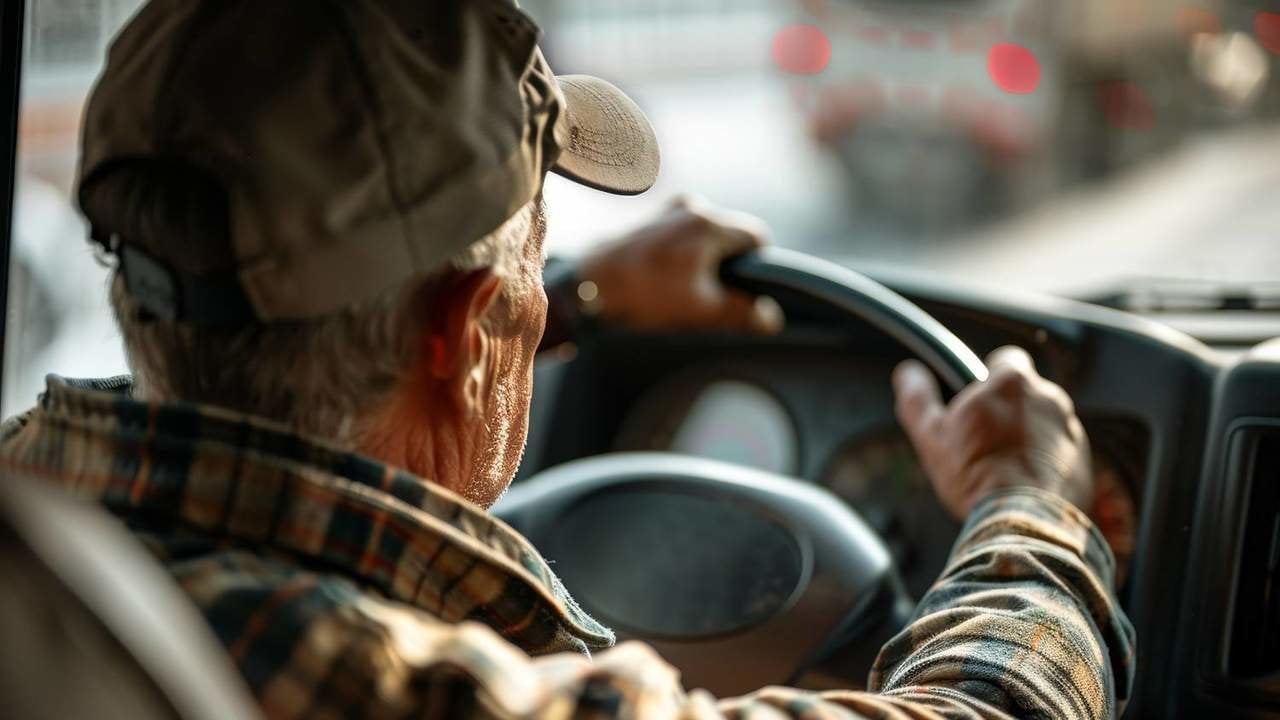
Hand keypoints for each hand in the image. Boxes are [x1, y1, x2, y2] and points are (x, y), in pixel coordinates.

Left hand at [578, 196, 783, 333]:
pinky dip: (684, 258)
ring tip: (685, 292)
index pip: (757, 237)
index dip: (759, 267)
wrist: (587, 290)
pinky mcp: (649, 223)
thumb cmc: (645, 297)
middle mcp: (690, 207)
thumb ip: (742, 313)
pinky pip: (683, 238)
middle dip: (730, 266)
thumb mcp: (701, 312)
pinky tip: (666, 283)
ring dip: (705, 263)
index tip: (747, 291)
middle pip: (731, 236)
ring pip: (706, 238)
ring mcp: (667, 212)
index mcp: (708, 223)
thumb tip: (770, 318)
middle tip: (713, 297)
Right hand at [892, 346, 1092, 519]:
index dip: (990, 377)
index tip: (977, 399)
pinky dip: (1044, 462)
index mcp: (1014, 381)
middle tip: (983, 439)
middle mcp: (1050, 397)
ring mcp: (1071, 429)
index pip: (1007, 358)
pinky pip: (1060, 452)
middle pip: (1026, 393)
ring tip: (1003, 467)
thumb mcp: (930, 434)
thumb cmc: (975, 474)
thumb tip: (907, 374)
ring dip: (1027, 437)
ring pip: (1045, 423)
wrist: (1023, 521)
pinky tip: (1022, 483)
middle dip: (1008, 410)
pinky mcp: (1083, 460)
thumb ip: (917, 397)